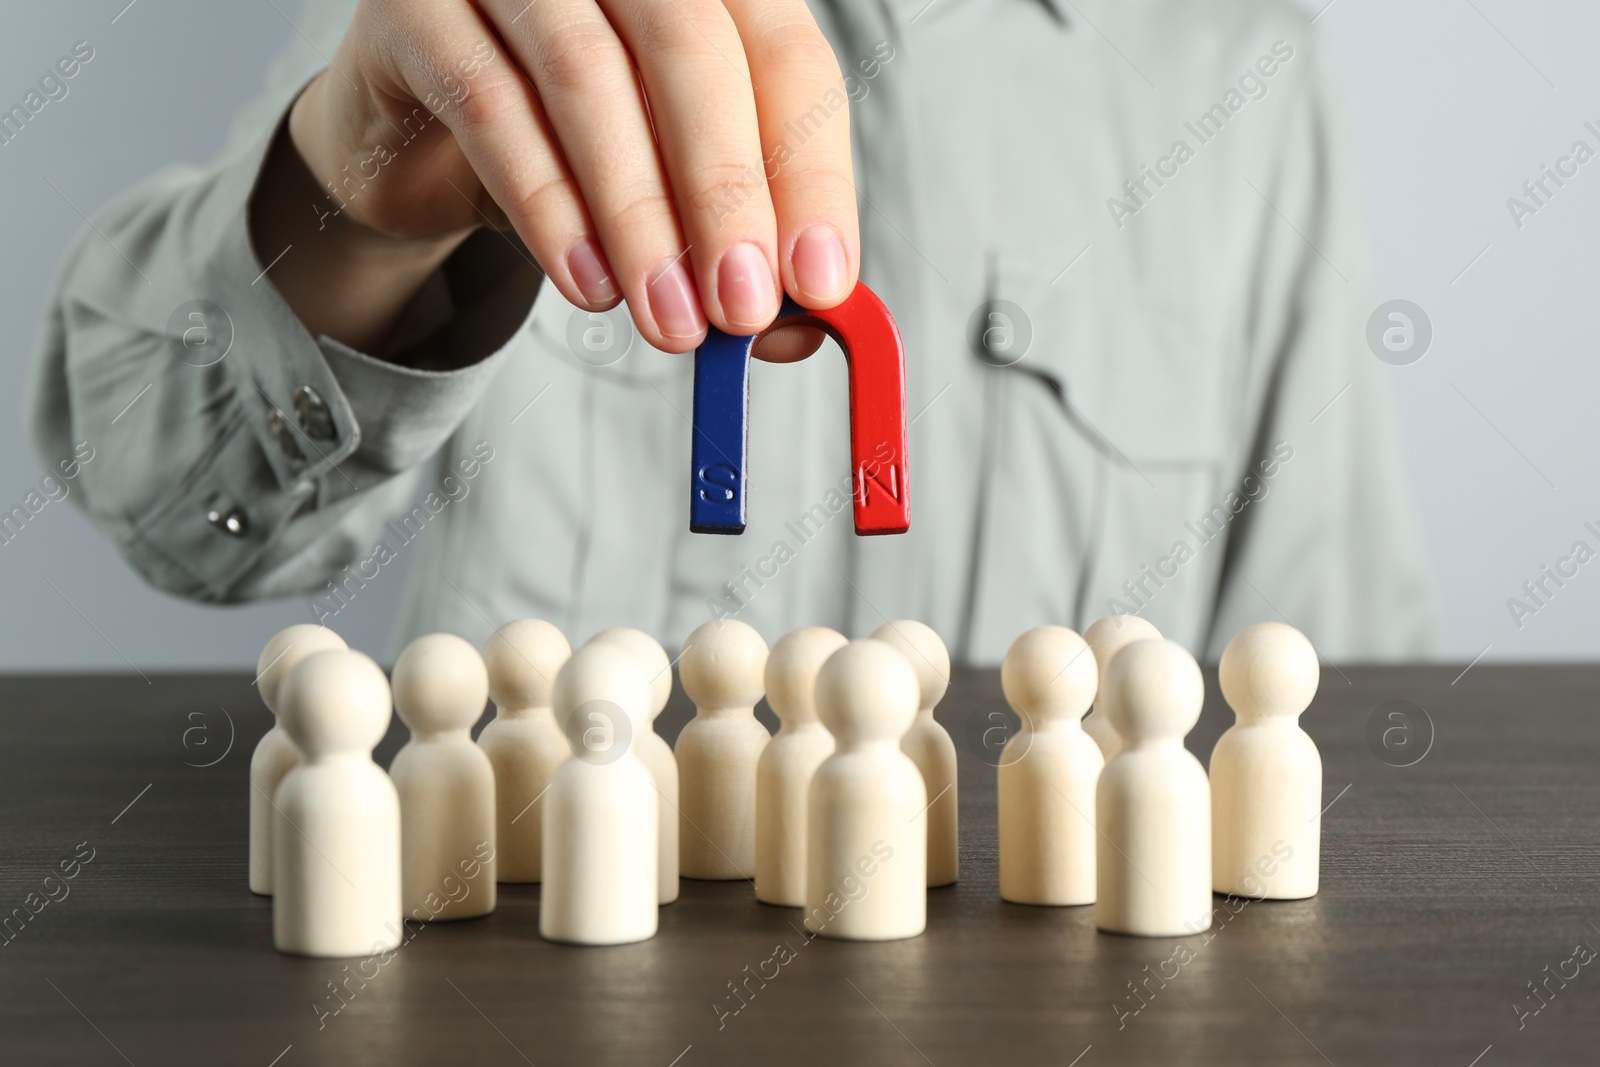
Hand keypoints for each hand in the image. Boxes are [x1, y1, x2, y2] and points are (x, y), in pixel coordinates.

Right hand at [288, 0, 858, 356]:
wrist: (417, 133)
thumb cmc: (561, 144)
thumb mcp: (666, 188)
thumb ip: (735, 242)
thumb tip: (798, 328)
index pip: (785, 54)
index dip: (810, 172)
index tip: (819, 280)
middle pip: (693, 48)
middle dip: (726, 193)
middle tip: (742, 306)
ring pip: (589, 75)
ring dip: (638, 216)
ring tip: (667, 315)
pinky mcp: (415, 6)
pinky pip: (488, 105)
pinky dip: (546, 206)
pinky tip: (587, 283)